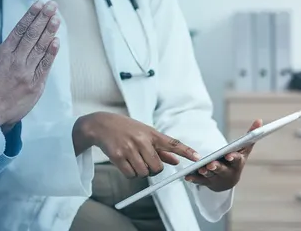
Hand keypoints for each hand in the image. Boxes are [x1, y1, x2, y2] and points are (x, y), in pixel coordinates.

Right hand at [0, 0, 60, 129]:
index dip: (31, 15)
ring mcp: (27, 73)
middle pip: (33, 35)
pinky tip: (57, 41)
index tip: (39, 4)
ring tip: (57, 18)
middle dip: (43, 18)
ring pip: (41, 48)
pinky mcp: (35, 86)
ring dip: (50, 32)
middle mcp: (16, 61)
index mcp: (3, 54)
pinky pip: (45, 67)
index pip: (20, 30)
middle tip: (52, 5)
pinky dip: (51, 54)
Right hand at [73, 112, 200, 178]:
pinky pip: (130, 174)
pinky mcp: (117, 156)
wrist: (101, 125)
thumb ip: (161, 149)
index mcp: (151, 134)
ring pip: (143, 172)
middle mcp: (141, 140)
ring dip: (140, 172)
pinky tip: (125, 163)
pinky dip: (130, 173)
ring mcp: (129, 148)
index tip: (198, 158)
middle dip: (153, 170)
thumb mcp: (145, 134)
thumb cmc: (127, 129)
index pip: (172, 143)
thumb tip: (176, 161)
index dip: (186, 151)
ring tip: (133, 160)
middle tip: (147, 163)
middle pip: (157, 167)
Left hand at [185, 119, 261, 191]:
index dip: (233, 158)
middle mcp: (228, 173)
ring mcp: (217, 178)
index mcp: (237, 164)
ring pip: (210, 175)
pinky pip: (199, 181)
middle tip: (211, 164)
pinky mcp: (206, 182)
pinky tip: (187, 176)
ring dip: (205, 172)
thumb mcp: (244, 149)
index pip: (237, 161)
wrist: (229, 180)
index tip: (228, 155)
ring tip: (200, 169)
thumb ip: (250, 135)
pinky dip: (193, 179)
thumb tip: (259, 120)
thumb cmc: (236, 160)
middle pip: (222, 170)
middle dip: (217, 167)